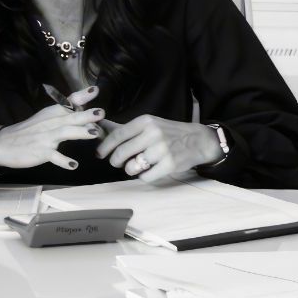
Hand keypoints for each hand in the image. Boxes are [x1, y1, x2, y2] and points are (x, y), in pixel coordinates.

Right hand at [0, 85, 104, 170]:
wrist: (3, 144)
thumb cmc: (28, 131)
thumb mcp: (44, 118)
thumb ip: (63, 114)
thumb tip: (85, 111)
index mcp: (51, 113)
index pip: (68, 102)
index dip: (81, 96)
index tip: (95, 90)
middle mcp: (49, 123)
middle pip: (70, 117)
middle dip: (86, 114)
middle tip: (101, 112)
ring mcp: (45, 137)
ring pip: (64, 133)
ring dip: (79, 132)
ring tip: (94, 134)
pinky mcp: (40, 152)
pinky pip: (53, 156)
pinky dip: (63, 160)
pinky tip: (73, 165)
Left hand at [95, 114, 221, 183]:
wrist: (198, 140)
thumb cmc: (168, 132)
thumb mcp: (148, 124)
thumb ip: (125, 128)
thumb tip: (99, 126)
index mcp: (145, 121)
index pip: (118, 135)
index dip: (105, 146)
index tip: (99, 154)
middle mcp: (153, 134)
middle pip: (122, 152)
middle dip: (114, 160)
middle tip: (115, 162)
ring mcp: (162, 150)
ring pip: (132, 166)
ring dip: (129, 169)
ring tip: (135, 165)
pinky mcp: (170, 165)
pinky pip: (146, 176)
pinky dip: (143, 176)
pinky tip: (147, 171)